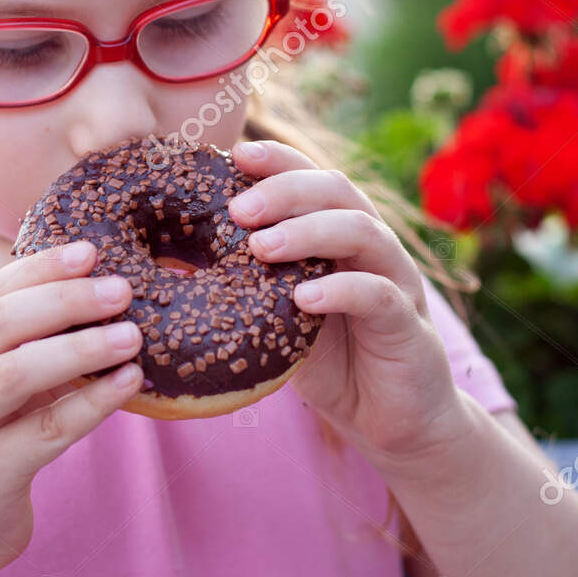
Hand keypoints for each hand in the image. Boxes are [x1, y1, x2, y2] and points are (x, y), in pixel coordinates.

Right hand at [0, 241, 141, 575]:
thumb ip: (27, 337)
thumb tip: (101, 283)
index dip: (38, 268)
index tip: (90, 250)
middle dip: (63, 300)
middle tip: (121, 290)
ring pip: (14, 375)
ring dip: (79, 349)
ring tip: (133, 336)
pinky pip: (47, 431)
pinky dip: (93, 402)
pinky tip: (130, 383)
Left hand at [227, 139, 465, 471]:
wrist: (390, 421)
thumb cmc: (331, 362)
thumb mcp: (278, 318)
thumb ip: (244, 285)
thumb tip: (167, 261)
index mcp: (339, 235)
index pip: (311, 178)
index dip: (277, 160)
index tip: (233, 155)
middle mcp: (372, 247)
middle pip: (337, 191)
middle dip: (284, 191)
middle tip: (237, 209)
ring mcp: (397, 282)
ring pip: (363, 232)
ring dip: (309, 231)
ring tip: (261, 246)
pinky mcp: (410, 326)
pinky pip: (379, 295)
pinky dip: (342, 289)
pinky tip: (304, 297)